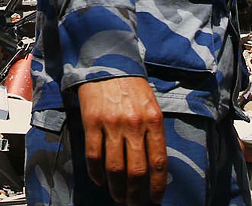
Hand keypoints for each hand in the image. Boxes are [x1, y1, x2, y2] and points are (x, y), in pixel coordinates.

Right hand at [77, 76, 166, 204]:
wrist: (107, 60)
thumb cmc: (132, 86)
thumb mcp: (151, 105)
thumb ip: (153, 132)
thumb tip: (153, 165)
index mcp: (153, 120)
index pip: (158, 162)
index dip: (157, 186)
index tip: (155, 199)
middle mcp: (134, 124)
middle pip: (137, 170)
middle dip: (136, 193)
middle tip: (133, 204)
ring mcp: (112, 124)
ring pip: (115, 167)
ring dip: (117, 188)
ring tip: (118, 197)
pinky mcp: (92, 122)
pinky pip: (94, 155)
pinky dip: (96, 173)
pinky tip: (99, 180)